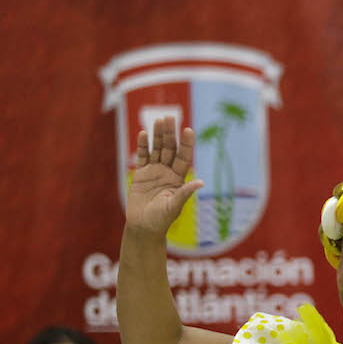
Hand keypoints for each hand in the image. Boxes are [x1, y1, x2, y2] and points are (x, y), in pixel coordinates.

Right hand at [126, 116, 203, 237]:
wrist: (143, 226)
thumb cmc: (161, 219)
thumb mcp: (174, 206)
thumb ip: (185, 193)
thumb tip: (200, 182)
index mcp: (178, 179)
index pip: (183, 157)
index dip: (186, 144)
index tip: (189, 130)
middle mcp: (167, 172)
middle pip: (169, 149)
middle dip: (170, 134)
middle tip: (170, 117)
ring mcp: (154, 171)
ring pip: (156, 149)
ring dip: (157, 135)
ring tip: (158, 120)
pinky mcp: (141, 174)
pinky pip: (142, 156)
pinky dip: (143, 146)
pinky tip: (143, 134)